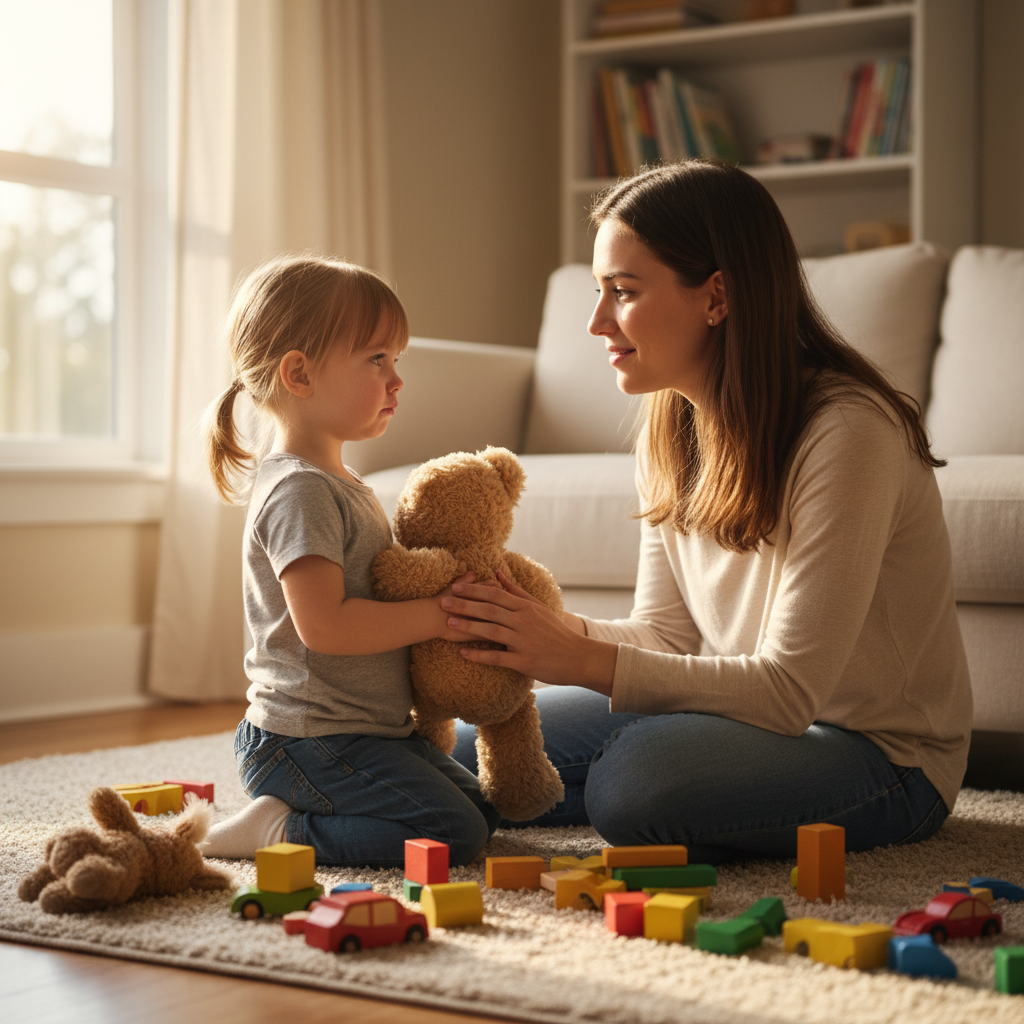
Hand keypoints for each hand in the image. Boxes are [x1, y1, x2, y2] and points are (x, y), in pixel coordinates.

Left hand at [440, 571, 616, 694]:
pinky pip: (497, 657)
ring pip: (491, 631)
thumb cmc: (555, 632)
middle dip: (465, 605)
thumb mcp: (538, 608)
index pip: (495, 595)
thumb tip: (498, 573)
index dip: (474, 590)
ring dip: (468, 627)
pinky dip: (479, 655)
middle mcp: (524, 622)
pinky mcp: (524, 661)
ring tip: (449, 623)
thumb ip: (516, 591)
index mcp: (526, 607)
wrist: (577, 657)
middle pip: (490, 610)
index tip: (455, 587)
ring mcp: (524, 641)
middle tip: (443, 602)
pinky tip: (463, 653)